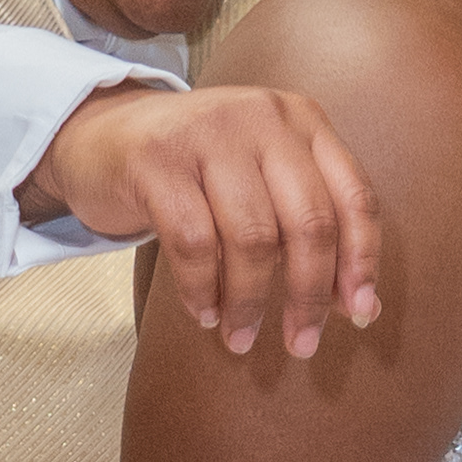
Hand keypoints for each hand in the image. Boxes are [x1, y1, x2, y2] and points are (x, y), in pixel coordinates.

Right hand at [36, 79, 383, 359]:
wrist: (100, 132)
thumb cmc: (194, 171)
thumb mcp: (259, 178)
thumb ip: (306, 224)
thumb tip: (359, 304)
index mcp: (301, 120)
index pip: (353, 196)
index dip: (361, 261)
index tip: (359, 314)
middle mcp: (261, 117)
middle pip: (309, 222)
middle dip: (310, 295)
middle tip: (301, 344)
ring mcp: (207, 133)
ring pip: (253, 238)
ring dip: (251, 302)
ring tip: (241, 338)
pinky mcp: (156, 159)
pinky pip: (194, 243)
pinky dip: (203, 290)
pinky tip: (205, 313)